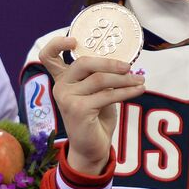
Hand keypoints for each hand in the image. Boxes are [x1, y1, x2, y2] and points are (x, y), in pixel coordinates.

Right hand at [37, 35, 144, 174]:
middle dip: (109, 62)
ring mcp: (67, 98)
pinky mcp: (78, 109)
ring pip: (100, 79)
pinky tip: (138, 90)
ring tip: (140, 81)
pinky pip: (107, 95)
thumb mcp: (97, 93)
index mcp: (63, 79)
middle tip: (129, 67)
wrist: (91, 148)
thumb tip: (123, 64)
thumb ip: (100, 78)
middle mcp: (61, 86)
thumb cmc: (95, 118)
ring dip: (124, 79)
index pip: (49, 56)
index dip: (57, 43)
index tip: (74, 40)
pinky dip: (127, 91)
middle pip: (84, 63)